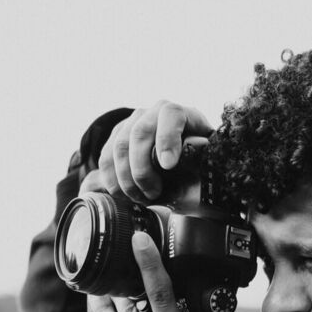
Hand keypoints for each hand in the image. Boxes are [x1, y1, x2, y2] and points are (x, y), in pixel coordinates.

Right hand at [98, 100, 212, 203]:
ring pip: (119, 146)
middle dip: (143, 170)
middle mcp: (154, 113)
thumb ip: (201, 160)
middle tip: (153, 194)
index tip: (168, 166)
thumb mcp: (205, 161)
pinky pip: (106, 157)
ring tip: (141, 198)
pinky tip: (124, 195)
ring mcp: (133, 122)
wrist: (182, 160)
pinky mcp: (117, 137)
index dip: (167, 139)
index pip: (171, 115)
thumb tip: (197, 160)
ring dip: (127, 179)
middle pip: (139, 133)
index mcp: (181, 114)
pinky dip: (112, 180)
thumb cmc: (197, 163)